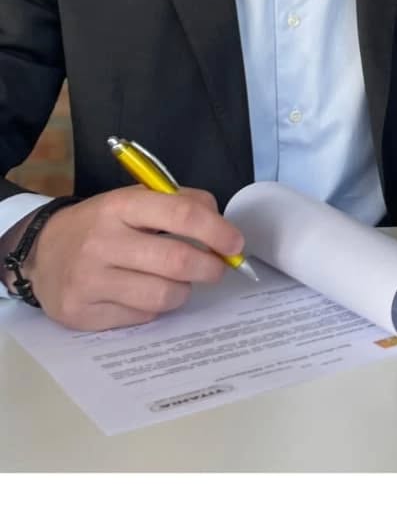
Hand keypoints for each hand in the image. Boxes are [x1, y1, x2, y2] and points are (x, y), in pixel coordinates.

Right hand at [23, 187, 244, 331]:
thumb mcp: (136, 200)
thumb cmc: (103, 224)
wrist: (41, 252)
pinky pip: (140, 318)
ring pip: (163, 296)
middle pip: (177, 262)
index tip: (235, 244)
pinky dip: (153, 309)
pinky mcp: (80, 314)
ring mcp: (88, 281)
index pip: (181, 214)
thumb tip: (222, 229)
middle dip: (210, 268)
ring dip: (183, 291)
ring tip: (178, 283)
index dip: (217, 231)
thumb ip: (181, 204)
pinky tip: (143, 294)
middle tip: (217, 269)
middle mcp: (102, 242)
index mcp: (121, 206)